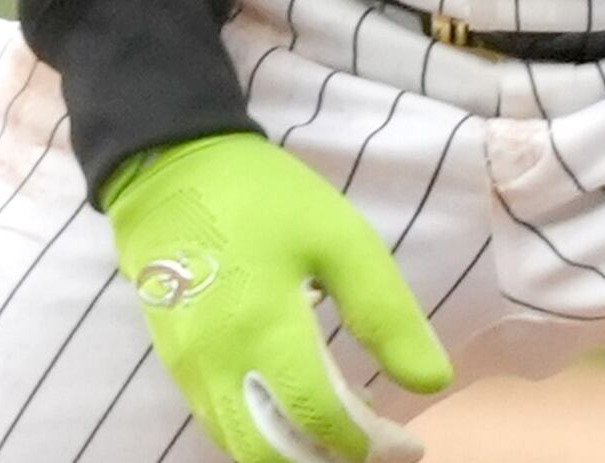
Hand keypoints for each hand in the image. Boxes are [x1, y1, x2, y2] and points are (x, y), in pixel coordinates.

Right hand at [102, 133, 450, 461]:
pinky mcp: (175, 365)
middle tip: (373, 445)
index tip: (408, 443)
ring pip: (239, 446)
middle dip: (323, 460)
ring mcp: (188, 370)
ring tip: (343, 432)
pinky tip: (298, 413)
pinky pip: (219, 422)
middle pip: (268, 453)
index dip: (367, 440)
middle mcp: (217, 363)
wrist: (172, 171)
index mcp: (263, 326)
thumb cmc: (265, 200)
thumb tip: (431, 381)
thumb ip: (384, 313)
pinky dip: (261, 434)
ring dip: (292, 453)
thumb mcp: (341, 239)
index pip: (316, 415)